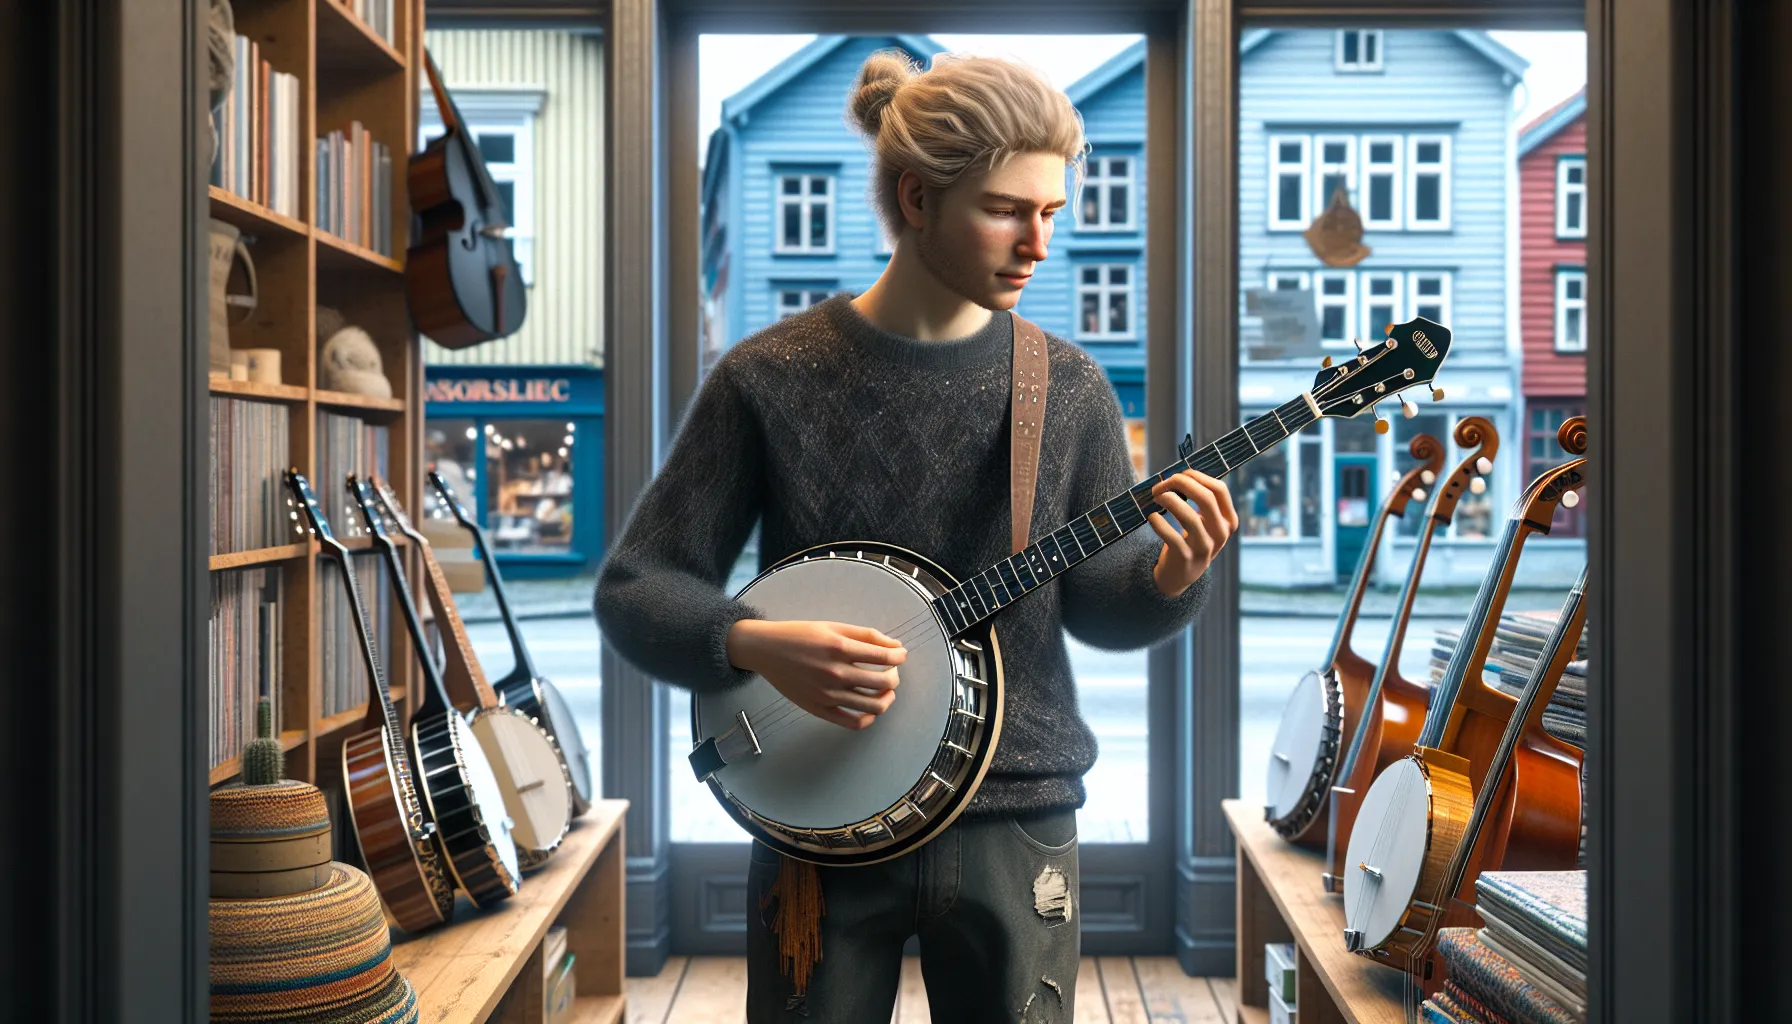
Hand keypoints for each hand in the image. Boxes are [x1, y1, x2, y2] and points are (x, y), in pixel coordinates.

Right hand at [725, 619, 907, 730]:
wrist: (766, 650)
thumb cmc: (799, 635)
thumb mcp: (833, 627)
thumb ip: (866, 636)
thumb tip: (895, 647)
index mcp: (839, 648)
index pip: (884, 657)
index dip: (899, 656)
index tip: (900, 655)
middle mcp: (835, 673)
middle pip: (883, 682)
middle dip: (895, 676)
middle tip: (892, 671)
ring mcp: (827, 695)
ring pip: (873, 706)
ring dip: (887, 697)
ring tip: (885, 690)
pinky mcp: (819, 709)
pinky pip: (853, 722)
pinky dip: (869, 718)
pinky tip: (871, 707)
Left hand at [1147, 469, 1238, 597]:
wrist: (1181, 575)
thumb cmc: (1192, 539)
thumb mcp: (1206, 522)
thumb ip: (1200, 500)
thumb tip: (1179, 474)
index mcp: (1228, 520)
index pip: (1219, 489)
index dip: (1197, 476)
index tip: (1179, 474)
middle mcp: (1221, 534)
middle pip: (1206, 498)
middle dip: (1181, 483)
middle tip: (1162, 483)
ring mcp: (1204, 547)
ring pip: (1189, 516)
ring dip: (1169, 500)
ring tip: (1156, 496)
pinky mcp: (1185, 558)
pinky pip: (1171, 536)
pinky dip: (1158, 522)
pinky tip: (1152, 517)